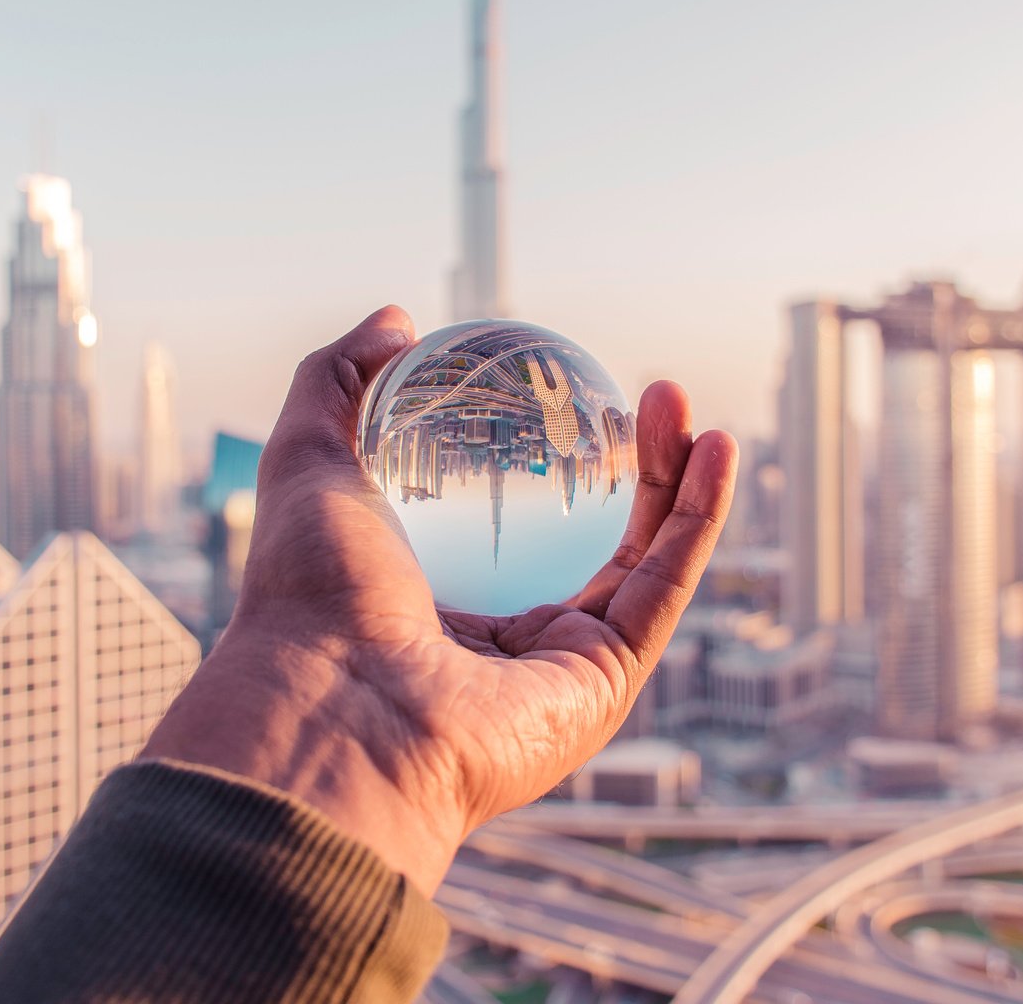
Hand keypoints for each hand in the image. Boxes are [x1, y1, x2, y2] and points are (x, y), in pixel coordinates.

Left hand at [143, 306, 737, 893]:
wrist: (334, 703)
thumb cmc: (310, 589)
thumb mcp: (308, 456)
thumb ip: (339, 380)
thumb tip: (395, 320)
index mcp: (437, 589)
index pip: (509, 513)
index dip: (545, 451)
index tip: (563, 387)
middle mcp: (501, 632)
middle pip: (587, 533)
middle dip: (624, 462)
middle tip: (638, 393)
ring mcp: (557, 662)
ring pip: (639, 557)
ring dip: (673, 480)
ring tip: (680, 401)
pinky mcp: (606, 681)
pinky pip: (664, 585)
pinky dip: (698, 518)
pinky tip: (714, 447)